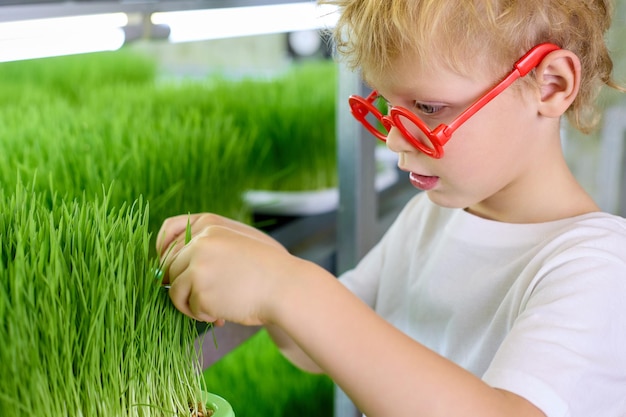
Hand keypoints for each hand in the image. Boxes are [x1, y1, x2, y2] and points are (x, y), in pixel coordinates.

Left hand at [156, 213, 295, 325]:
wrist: (285, 287)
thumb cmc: (264, 271)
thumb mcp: (235, 245)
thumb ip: (207, 248)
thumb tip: (167, 269)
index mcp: (209, 228)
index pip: (170, 241)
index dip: (166, 260)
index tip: (167, 276)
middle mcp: (200, 245)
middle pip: (170, 268)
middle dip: (179, 286)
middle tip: (196, 300)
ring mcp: (199, 268)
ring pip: (175, 290)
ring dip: (189, 304)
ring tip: (210, 311)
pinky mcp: (201, 292)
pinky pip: (191, 308)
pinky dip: (203, 315)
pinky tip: (221, 315)